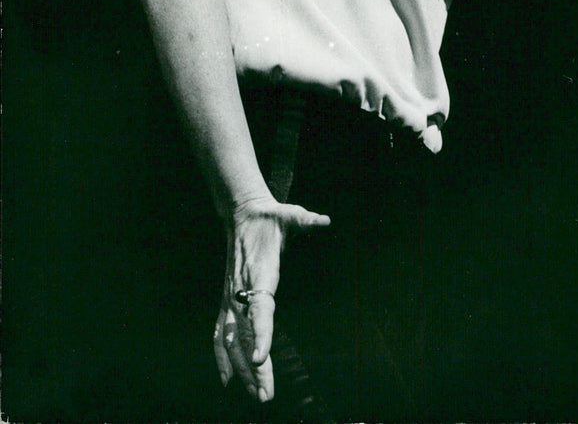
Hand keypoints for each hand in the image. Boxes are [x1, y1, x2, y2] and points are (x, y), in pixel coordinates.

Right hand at [213, 196, 330, 401]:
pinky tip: (228, 379)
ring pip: (232, 339)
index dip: (260, 334)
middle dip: (253, 366)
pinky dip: (222, 356)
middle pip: (244, 334)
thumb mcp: (290, 215)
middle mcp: (241, 289)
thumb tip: (324, 220)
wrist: (244, 214)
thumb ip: (306, 220)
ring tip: (256, 393)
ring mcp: (231, 296)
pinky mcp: (228, 300)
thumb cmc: (271, 219)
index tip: (260, 358)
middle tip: (266, 394)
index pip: (259, 309)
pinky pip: (221, 333)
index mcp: (259, 273)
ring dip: (241, 368)